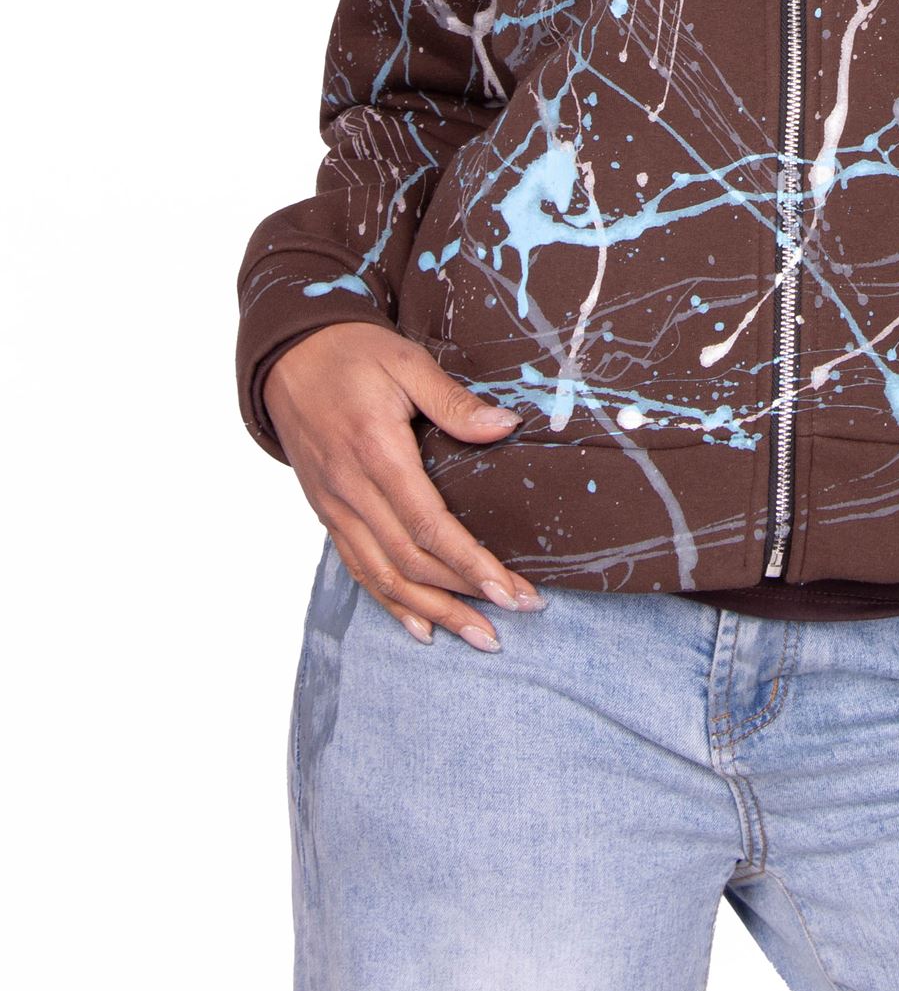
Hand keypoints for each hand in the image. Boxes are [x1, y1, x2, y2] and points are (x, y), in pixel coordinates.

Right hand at [263, 322, 544, 649]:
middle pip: (412, 562)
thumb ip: (454, 401)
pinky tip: (421, 627)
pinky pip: (357, 568)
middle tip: (518, 613)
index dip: (472, 564)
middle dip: (467, 595)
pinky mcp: (327, 512)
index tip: (511, 590)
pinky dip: (390, 603)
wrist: (288, 355)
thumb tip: (506, 427)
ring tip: (479, 635)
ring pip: (384, 576)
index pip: (430, 526)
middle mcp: (352, 490)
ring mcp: (335, 506)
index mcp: (377, 452)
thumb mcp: (407, 362)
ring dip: (434, 611)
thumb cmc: (353, 354)